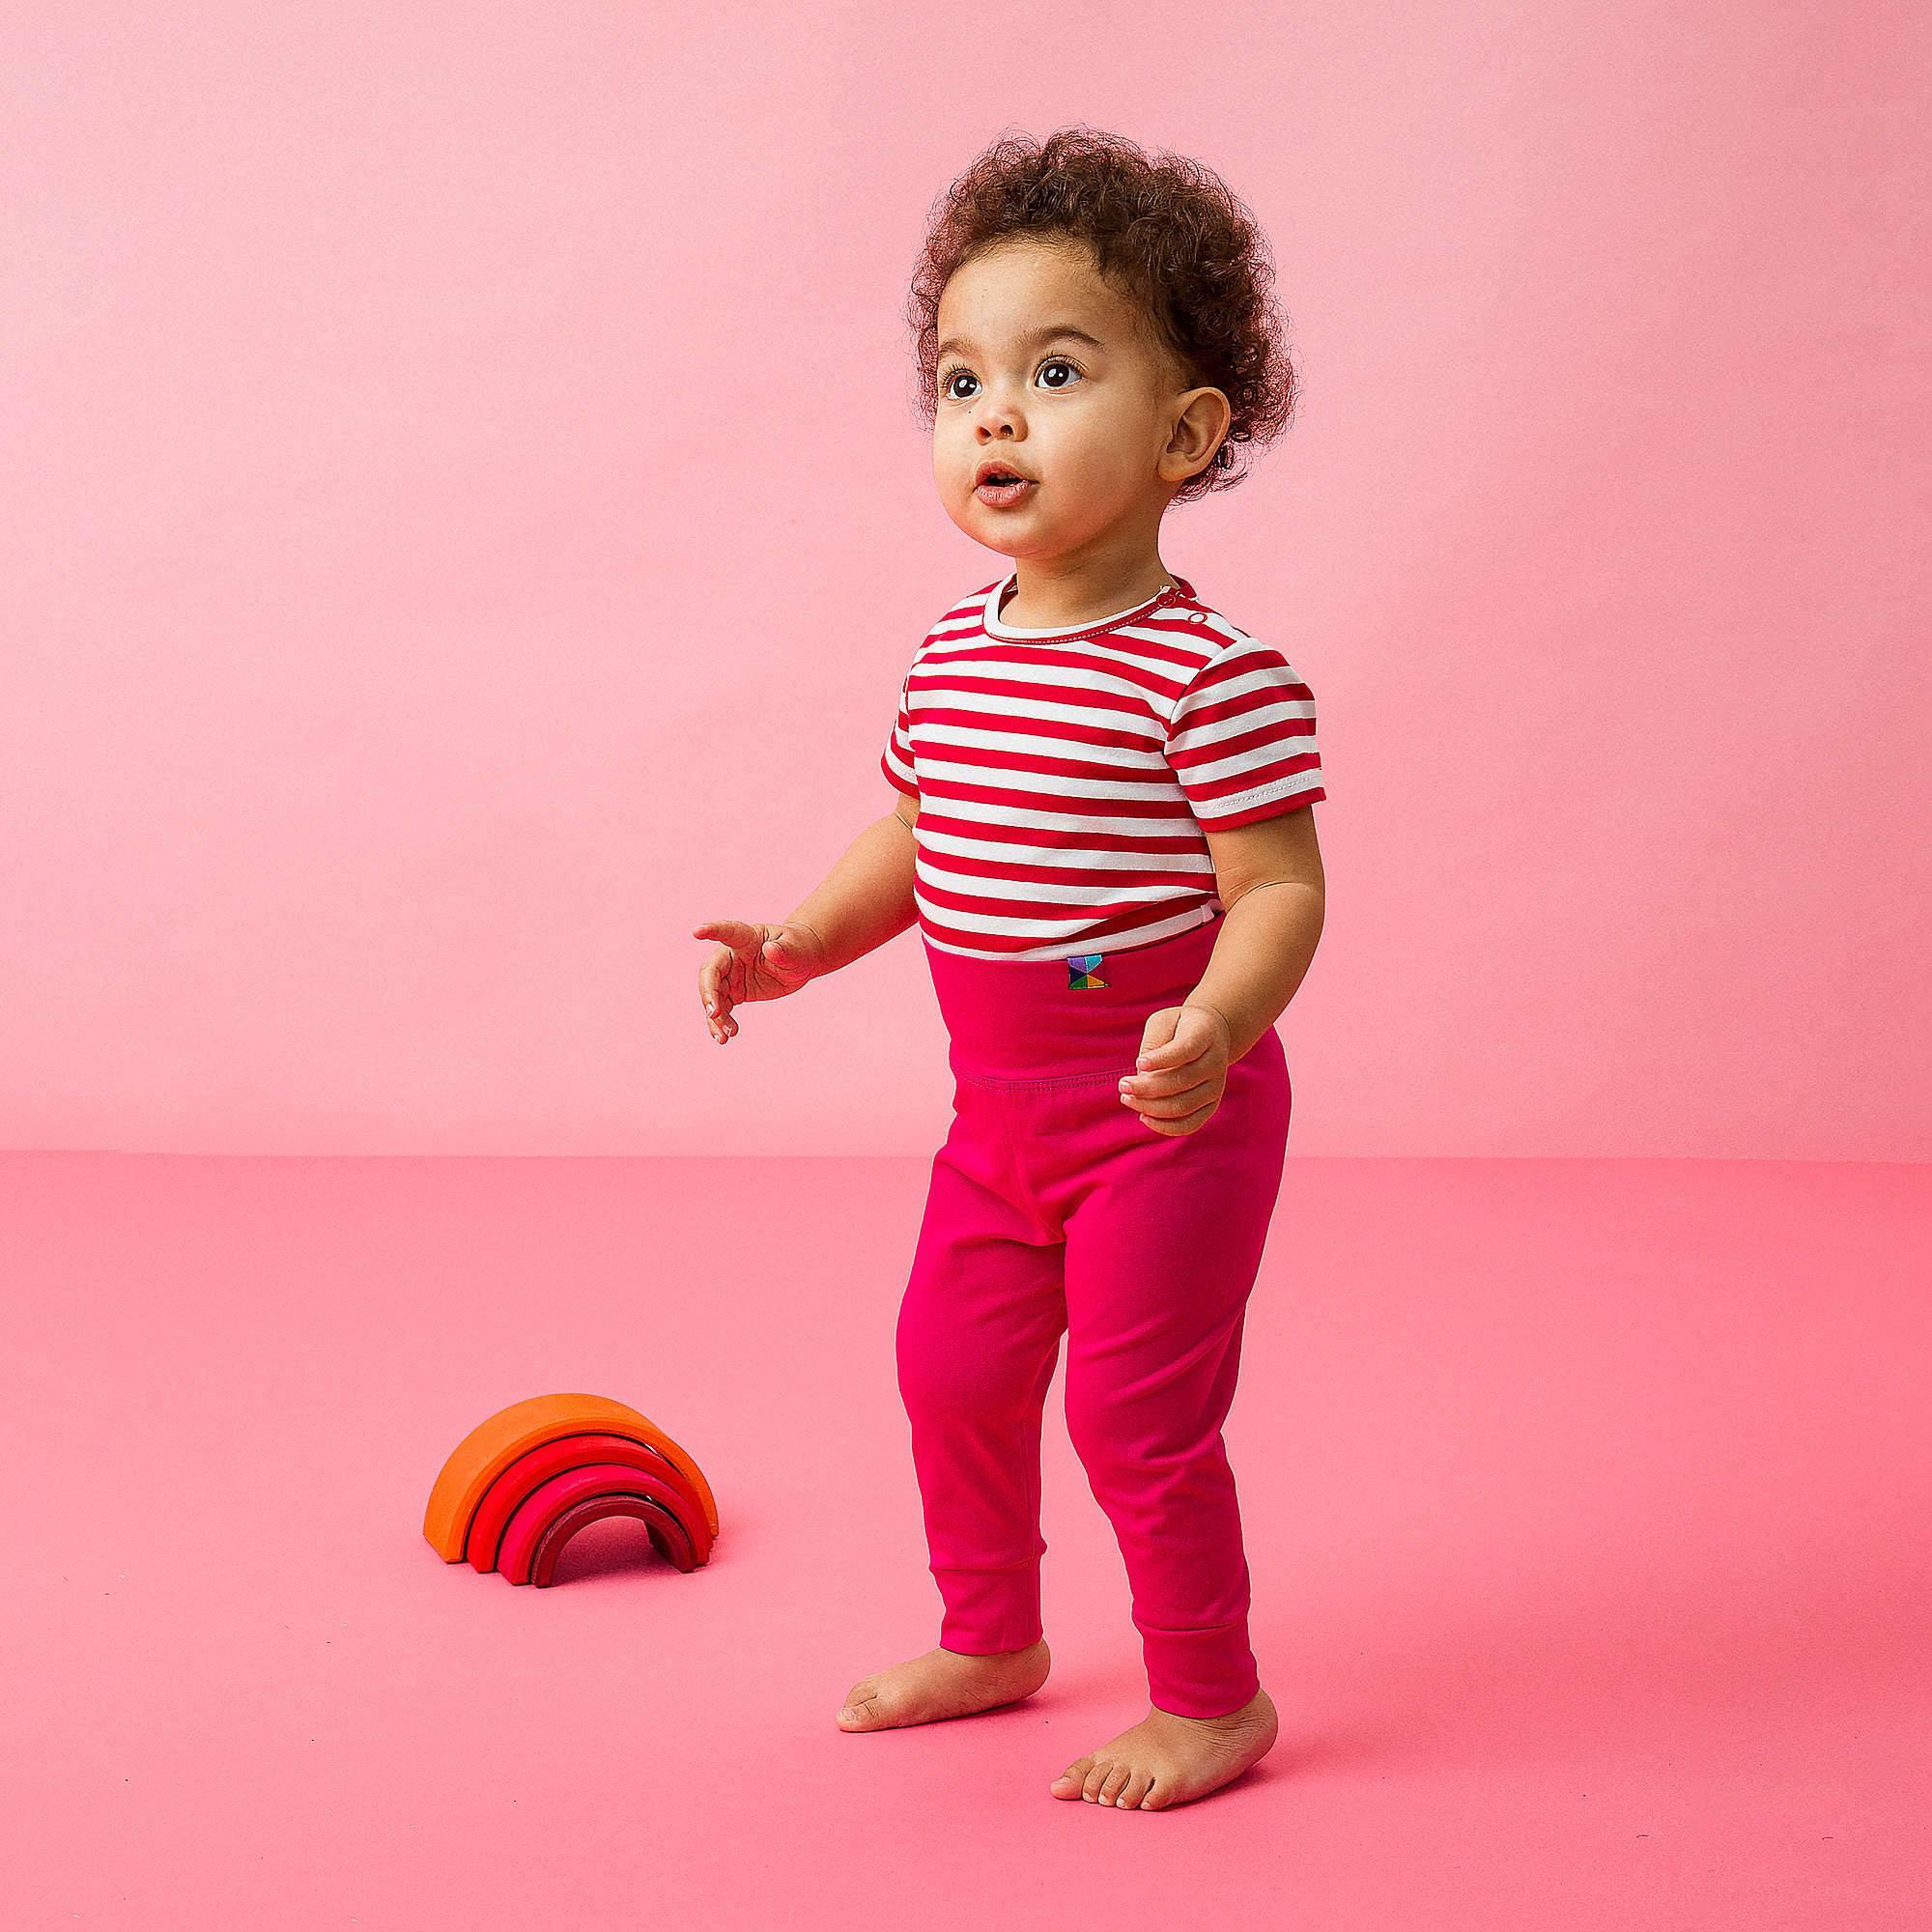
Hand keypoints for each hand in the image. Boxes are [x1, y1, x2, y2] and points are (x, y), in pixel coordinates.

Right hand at [691, 918, 827, 1043]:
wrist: (799, 962)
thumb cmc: (798, 948)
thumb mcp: (796, 949)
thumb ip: (784, 950)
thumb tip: (771, 950)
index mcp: (747, 937)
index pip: (727, 931)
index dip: (712, 930)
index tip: (697, 932)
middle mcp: (733, 955)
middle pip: (711, 971)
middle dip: (709, 992)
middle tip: (714, 1013)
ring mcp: (731, 974)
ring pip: (713, 994)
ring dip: (715, 1016)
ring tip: (724, 1036)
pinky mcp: (734, 991)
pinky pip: (722, 1007)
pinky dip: (720, 1022)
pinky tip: (725, 1036)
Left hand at [1117, 1002, 1231, 1134]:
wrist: (1212, 1034)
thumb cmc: (1179, 1027)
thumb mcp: (1163, 1022)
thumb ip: (1153, 1045)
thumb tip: (1143, 1078)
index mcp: (1205, 1035)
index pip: (1185, 1050)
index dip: (1161, 1059)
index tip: (1137, 1062)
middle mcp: (1215, 1062)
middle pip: (1181, 1081)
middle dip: (1146, 1087)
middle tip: (1122, 1085)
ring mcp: (1216, 1087)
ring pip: (1182, 1106)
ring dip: (1150, 1106)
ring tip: (1127, 1098)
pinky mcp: (1211, 1105)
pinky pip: (1189, 1124)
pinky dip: (1165, 1126)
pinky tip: (1144, 1116)